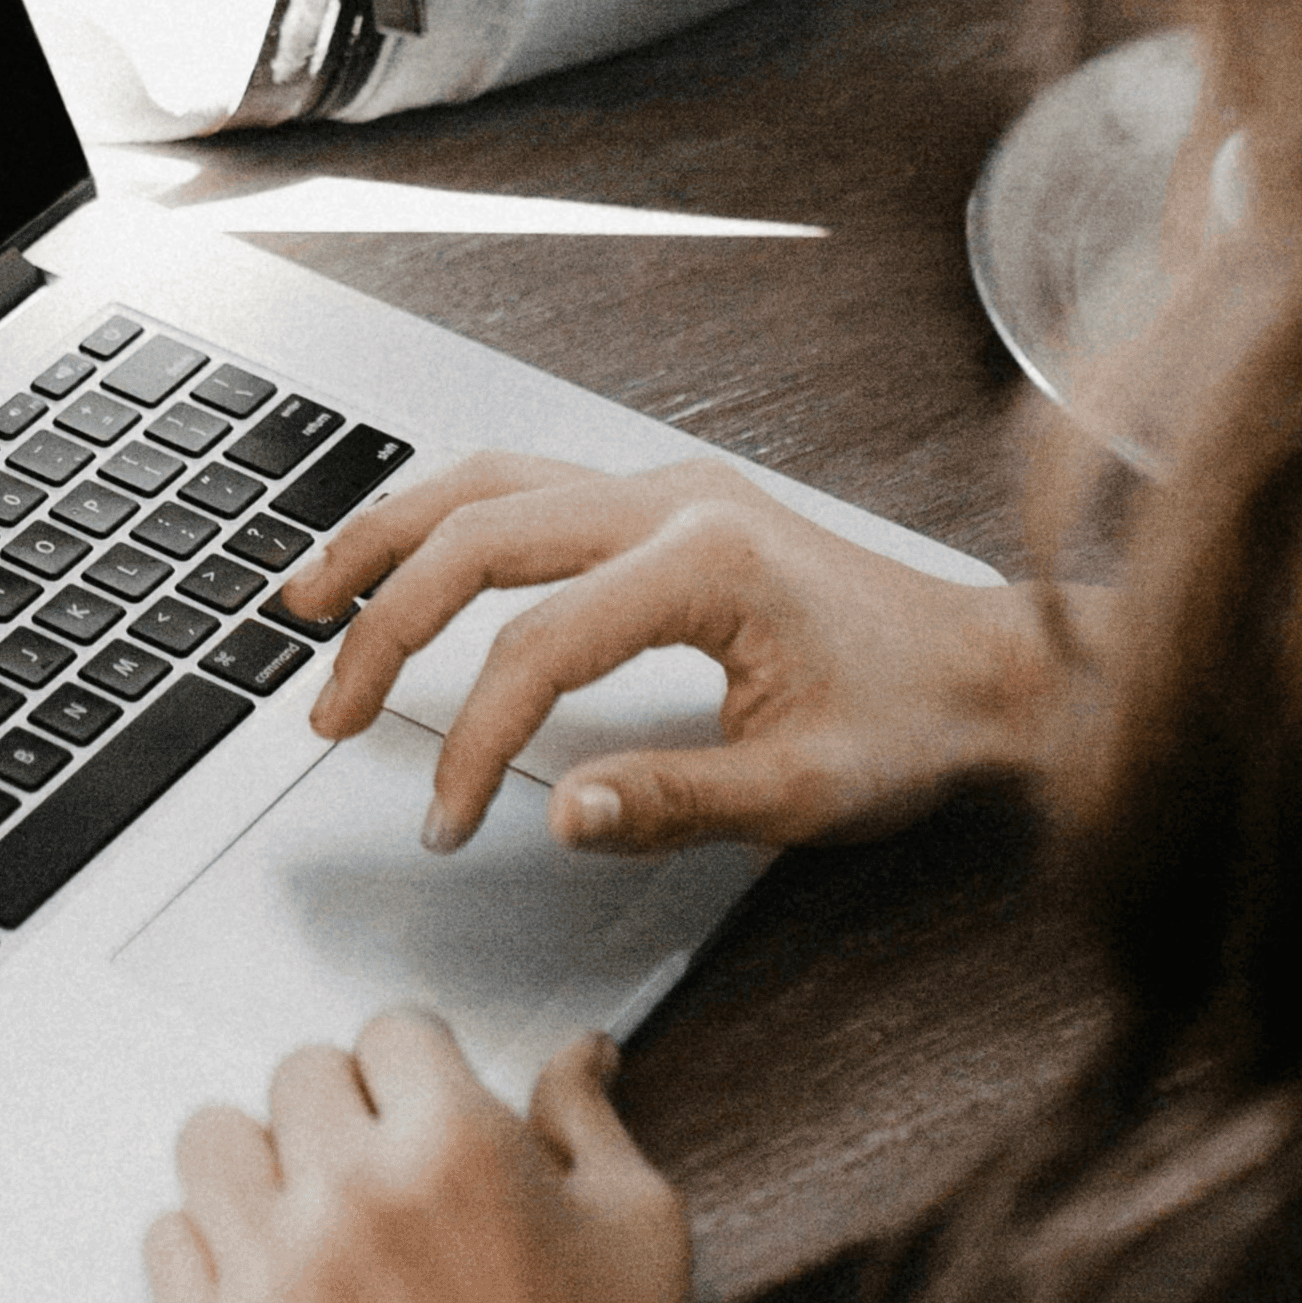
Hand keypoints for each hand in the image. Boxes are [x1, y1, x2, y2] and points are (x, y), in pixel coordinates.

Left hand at [145, 1014, 761, 1302]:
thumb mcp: (635, 1221)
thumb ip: (584, 1117)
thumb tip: (577, 1051)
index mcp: (453, 1144)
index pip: (389, 1030)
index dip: (420, 1069)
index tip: (426, 1105)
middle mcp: (350, 1197)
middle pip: (297, 1076)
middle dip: (347, 1110)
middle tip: (383, 1170)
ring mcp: (276, 1282)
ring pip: (211, 1140)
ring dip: (262, 1162)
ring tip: (309, 1209)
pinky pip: (166, 1246)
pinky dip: (209, 1247)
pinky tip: (266, 1273)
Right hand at [280, 452, 1083, 854]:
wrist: (992, 667)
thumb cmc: (915, 724)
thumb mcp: (805, 792)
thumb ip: (675, 801)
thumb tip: (559, 813)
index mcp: (707, 562)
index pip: (536, 646)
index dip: (472, 740)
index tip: (446, 819)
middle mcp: (673, 499)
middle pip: (479, 535)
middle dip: (385, 626)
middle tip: (329, 713)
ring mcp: (665, 486)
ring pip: (486, 482)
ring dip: (389, 540)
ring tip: (309, 601)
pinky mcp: (663, 499)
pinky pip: (523, 484)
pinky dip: (444, 520)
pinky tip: (402, 558)